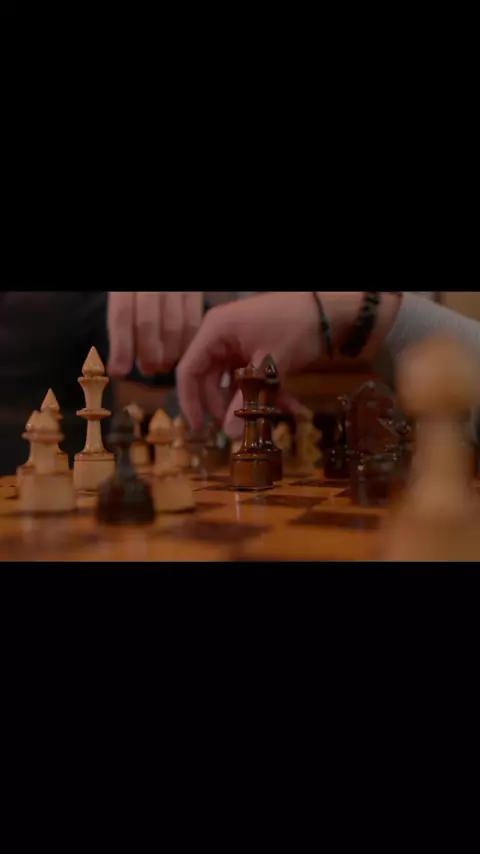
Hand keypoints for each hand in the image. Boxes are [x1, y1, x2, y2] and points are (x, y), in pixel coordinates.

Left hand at [107, 292, 202, 376]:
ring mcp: (175, 286)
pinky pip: (194, 318)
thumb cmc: (136, 289)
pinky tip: (183, 352)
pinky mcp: (194, 289)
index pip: (122, 315)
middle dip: (147, 352)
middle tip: (147, 370)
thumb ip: (120, 313)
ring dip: (169, 352)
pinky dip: (189, 340)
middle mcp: (151, 283)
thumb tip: (116, 354)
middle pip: (148, 322)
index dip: (121, 346)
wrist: (156, 243)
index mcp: (125, 284)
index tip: (119, 371)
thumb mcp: (121, 290)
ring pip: (174, 324)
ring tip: (164, 366)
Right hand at [176, 292, 321, 436]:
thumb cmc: (294, 328)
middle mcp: (221, 338)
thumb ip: (247, 400)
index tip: (201, 428)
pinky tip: (291, 406)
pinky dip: (266, 393)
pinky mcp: (255, 352)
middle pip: (210, 380)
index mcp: (215, 332)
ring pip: (233, 384)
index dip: (190, 401)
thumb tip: (230, 436)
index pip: (189, 370)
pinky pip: (252, 379)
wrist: (329, 310)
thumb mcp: (269, 366)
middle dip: (226, 407)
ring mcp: (239, 345)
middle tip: (240, 430)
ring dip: (251, 402)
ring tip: (272, 418)